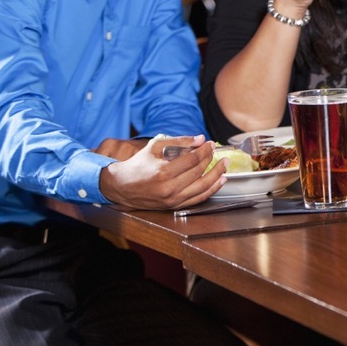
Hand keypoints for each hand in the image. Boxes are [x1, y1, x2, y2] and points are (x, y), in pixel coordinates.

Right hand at [98, 137, 226, 209]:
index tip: (211, 144)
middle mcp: (169, 188)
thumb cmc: (138, 164)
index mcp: (163, 172)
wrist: (121, 187)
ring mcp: (172, 199)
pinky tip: (220, 181)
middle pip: (199, 172)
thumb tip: (199, 139)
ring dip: (217, 175)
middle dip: (212, 160)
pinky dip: (211, 190)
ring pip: (202, 188)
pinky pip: (197, 199)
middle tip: (219, 152)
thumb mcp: (154, 147)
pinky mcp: (173, 206)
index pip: (192, 160)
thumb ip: (178, 141)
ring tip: (225, 165)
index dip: (205, 150)